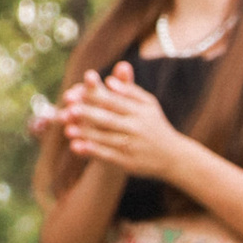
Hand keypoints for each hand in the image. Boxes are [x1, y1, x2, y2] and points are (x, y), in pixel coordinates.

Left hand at [58, 63, 189, 184]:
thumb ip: (130, 91)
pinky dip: (92, 152)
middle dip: (89, 115)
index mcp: (140, 111)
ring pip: (106, 139)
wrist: (174, 158)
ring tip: (67, 130)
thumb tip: (109, 80)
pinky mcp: (129, 162)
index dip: (96, 97)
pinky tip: (77, 147)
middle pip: (109, 120)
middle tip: (70, 109)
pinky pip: (108, 156)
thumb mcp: (149, 105)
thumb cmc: (156, 126)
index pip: (115, 102)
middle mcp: (137, 128)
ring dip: (86, 135)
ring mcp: (133, 146)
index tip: (78, 91)